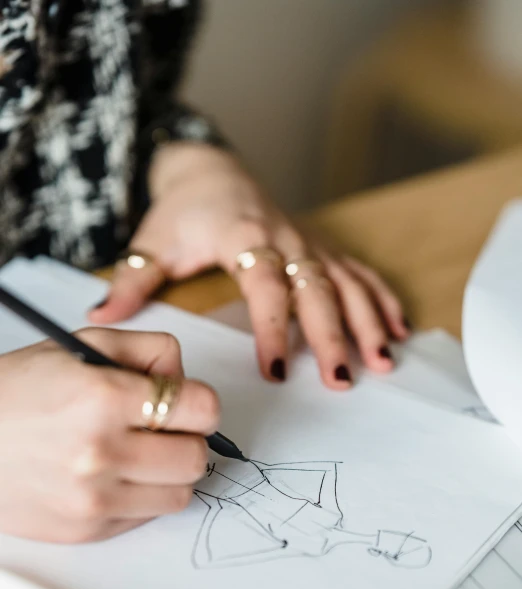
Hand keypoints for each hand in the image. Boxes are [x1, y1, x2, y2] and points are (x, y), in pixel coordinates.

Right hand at [0, 328, 218, 542]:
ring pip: (181, 494)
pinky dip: (143, 495)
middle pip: (196, 456)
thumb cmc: (15, 394)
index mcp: (103, 397)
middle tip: (163, 429)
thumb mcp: (79, 347)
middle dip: (188, 438)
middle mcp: (101, 452)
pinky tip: (115, 474)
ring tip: (140, 453)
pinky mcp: (87, 530)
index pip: (202, 408)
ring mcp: (94, 498)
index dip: (199, 401)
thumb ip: (147, 349)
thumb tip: (185, 376)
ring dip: (170, 472)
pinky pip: (147, 516)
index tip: (187, 402)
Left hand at [89, 143, 409, 388]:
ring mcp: (310, 243)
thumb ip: (132, 280)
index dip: (272, 327)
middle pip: (317, 288)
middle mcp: (286, 238)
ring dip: (368, 322)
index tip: (273, 369)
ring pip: (347, 283)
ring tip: (383, 362)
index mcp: (244, 236)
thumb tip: (99, 318)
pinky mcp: (322, 248)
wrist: (213, 172)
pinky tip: (398, 331)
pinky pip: (360, 273)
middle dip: (334, 335)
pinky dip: (381, 300)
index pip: (264, 285)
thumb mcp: (152, 242)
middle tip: (342, 378)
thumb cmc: (183, 212)